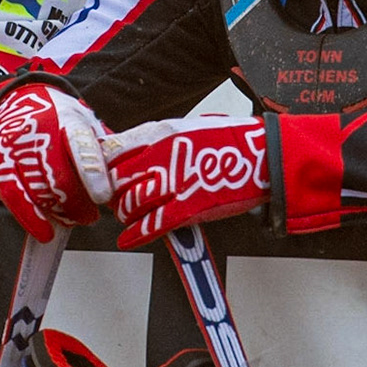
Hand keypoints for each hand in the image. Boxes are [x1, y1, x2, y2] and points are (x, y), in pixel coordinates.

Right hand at [0, 84, 112, 241]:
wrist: (14, 99)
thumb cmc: (57, 117)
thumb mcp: (84, 121)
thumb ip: (102, 148)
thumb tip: (127, 179)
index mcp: (67, 118)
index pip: (80, 145)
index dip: (92, 172)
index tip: (103, 197)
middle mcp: (39, 130)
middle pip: (57, 175)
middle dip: (77, 203)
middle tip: (90, 217)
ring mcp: (16, 146)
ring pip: (37, 189)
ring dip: (58, 212)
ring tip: (71, 219)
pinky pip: (11, 194)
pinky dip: (29, 217)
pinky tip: (44, 231)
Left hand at [106, 116, 269, 248]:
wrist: (263, 155)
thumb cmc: (230, 140)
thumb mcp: (187, 127)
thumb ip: (159, 141)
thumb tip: (137, 152)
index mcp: (160, 132)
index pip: (113, 151)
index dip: (104, 166)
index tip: (102, 173)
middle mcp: (161, 156)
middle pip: (117, 180)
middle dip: (113, 192)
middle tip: (116, 197)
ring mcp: (175, 183)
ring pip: (130, 203)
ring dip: (125, 212)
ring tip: (128, 214)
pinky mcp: (189, 208)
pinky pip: (153, 224)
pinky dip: (136, 234)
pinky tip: (127, 239)